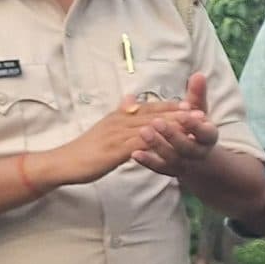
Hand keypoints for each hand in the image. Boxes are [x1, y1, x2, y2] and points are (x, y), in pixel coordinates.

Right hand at [43, 96, 185, 186]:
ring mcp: (116, 135)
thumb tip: (130, 101)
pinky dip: (156, 143)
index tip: (191, 104)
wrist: (64, 162)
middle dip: (178, 113)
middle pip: (153, 115)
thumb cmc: (86, 149)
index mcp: (119, 116)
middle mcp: (119, 121)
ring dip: (172, 126)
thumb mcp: (104, 129)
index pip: (149, 108)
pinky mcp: (114, 150)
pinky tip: (171, 145)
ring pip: (150, 127)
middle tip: (200, 112)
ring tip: (192, 126)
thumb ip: (120, 116)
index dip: (169, 106)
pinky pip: (138, 145)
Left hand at [129, 73, 221, 176]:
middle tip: (156, 122)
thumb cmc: (196, 128)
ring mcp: (185, 164)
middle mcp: (199, 153)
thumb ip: (197, 94)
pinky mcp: (171, 171)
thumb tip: (198, 74)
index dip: (194, 124)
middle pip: (187, 147)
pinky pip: (160, 169)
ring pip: (173, 158)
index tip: (183, 113)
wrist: (199, 158)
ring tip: (143, 132)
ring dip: (157, 146)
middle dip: (172, 134)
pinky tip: (134, 154)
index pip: (204, 132)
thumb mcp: (199, 111)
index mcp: (208, 137)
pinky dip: (148, 162)